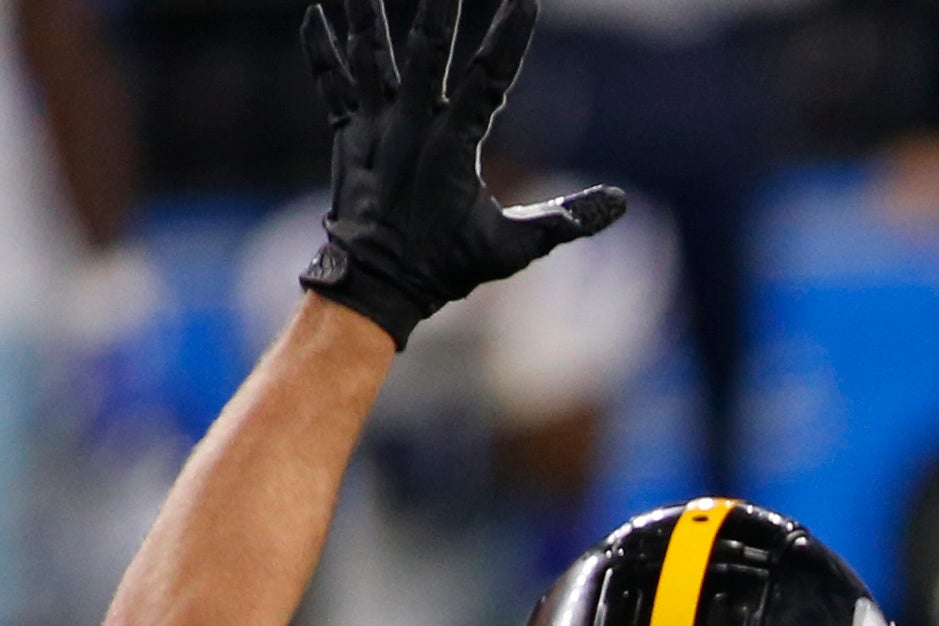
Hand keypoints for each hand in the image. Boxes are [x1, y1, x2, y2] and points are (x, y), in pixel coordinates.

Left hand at [298, 0, 624, 345]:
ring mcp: (373, 126)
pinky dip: (321, 49)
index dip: (509, 39)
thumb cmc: (446, 267)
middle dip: (437, 9)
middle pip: (425, 52)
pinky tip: (316, 14)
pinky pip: (330, 82)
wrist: (374, 284)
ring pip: (369, 56)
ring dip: (367, 14)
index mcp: (453, 146)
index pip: (490, 81)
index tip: (526, 1)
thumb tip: (621, 203)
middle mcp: (410, 125)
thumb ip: (566, 221)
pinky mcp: (346, 135)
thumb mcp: (514, 248)